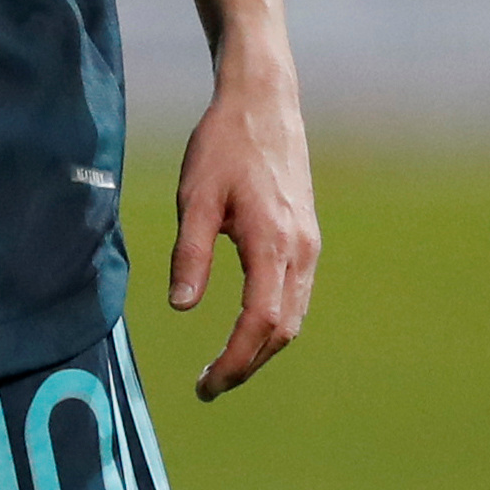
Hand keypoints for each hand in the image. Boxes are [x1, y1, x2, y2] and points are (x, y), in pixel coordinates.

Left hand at [170, 60, 318, 397]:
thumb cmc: (222, 145)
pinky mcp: (307, 236)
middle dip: (247, 363)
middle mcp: (301, 252)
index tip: (206, 385)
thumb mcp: (194, 197)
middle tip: (209, 384)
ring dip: (262, 346)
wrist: (263, 104)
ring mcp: (309, 245)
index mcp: (272, 244)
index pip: (258, 324)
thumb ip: (189, 254)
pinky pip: (296, 294)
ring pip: (293, 315)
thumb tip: (181, 307)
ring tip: (225, 365)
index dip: (234, 360)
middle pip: (281, 329)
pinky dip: (274, 320)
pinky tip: (247, 326)